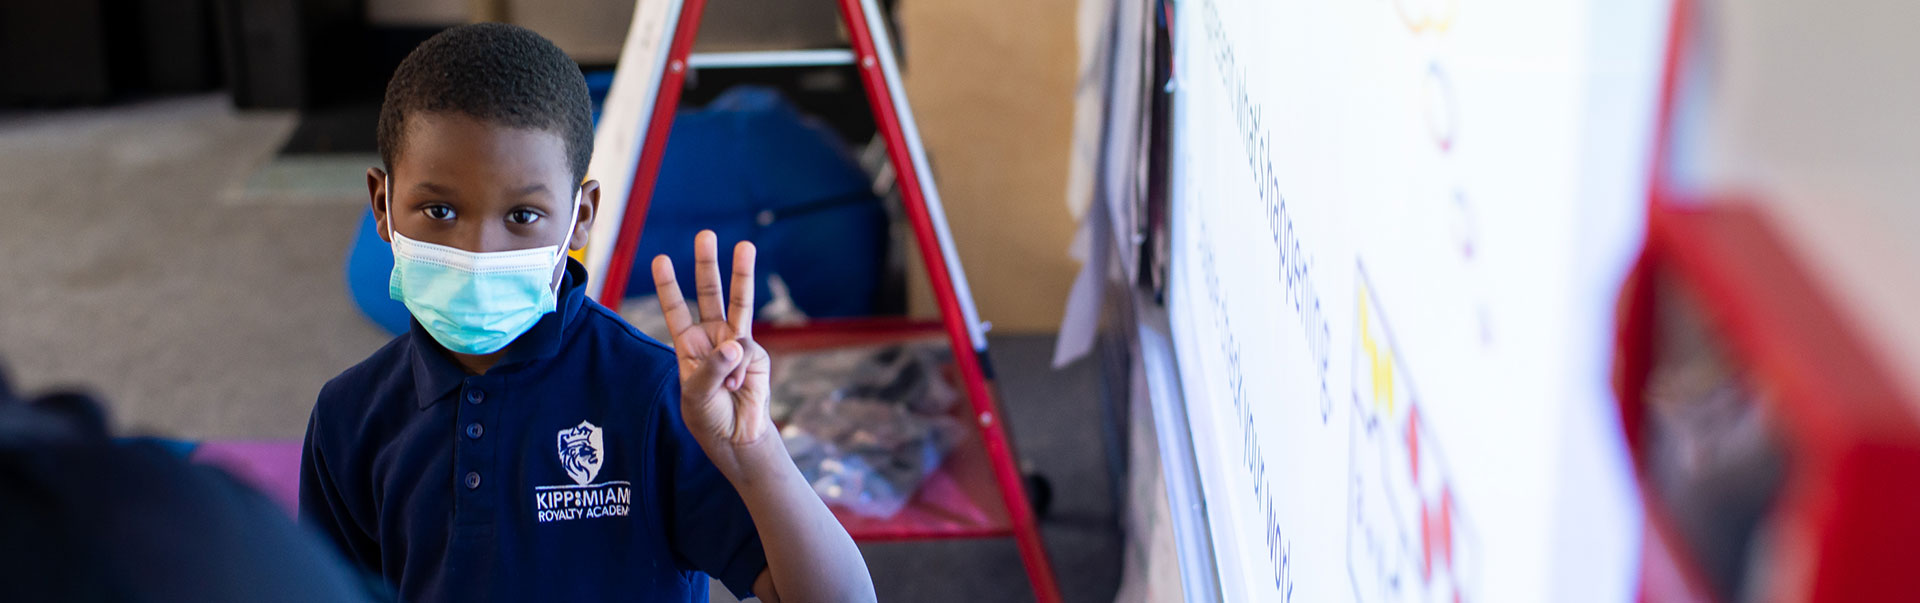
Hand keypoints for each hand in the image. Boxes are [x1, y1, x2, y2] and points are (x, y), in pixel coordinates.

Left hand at [651, 230, 772, 448]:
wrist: (737, 437)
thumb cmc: (708, 416)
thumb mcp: (696, 395)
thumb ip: (712, 369)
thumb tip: (736, 344)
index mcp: (688, 344)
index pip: (676, 309)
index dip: (669, 286)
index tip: (660, 260)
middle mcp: (712, 337)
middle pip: (709, 294)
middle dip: (707, 265)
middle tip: (705, 235)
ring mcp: (736, 343)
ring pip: (739, 303)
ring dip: (742, 274)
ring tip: (746, 246)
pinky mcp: (756, 355)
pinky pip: (747, 351)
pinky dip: (739, 371)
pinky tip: (737, 387)